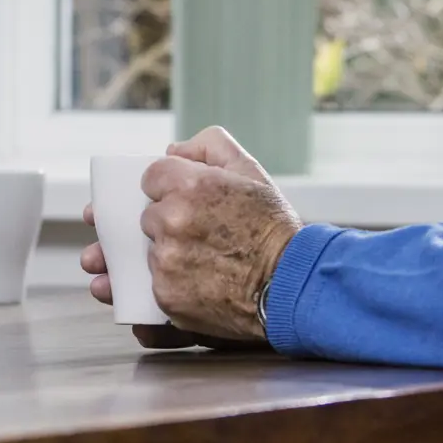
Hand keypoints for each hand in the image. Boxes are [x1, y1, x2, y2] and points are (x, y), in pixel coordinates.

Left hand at [79, 126, 301, 348]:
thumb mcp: (251, 172)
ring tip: (200, 260)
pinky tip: (196, 283)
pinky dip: (169, 284)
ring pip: (149, 251)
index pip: (151, 177)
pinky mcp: (166, 296)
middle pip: (148, 216)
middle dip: (167, 222)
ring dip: (166, 254)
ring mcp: (166, 260)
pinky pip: (153, 283)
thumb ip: (209, 146)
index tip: (187, 201)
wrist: (294, 286)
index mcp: (190, 184)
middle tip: (200, 233)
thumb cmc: (275, 230)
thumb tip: (173, 150)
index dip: (170, 188)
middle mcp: (172, 220)